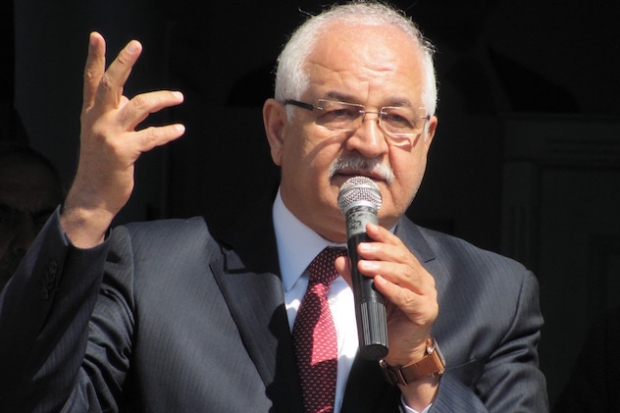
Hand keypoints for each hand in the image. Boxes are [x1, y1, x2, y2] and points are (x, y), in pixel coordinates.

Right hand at [62, 32, 184, 246]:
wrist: (92, 196)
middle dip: (124, 62)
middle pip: (110, 84)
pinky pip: (151, 136)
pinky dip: (168, 131)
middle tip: (136, 44)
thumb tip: (129, 98)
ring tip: (179, 96)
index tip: (98, 36)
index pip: (92, 80)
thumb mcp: (100, 134)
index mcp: (91, 114)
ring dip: (162, 98)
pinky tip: (179, 129)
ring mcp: (110, 136)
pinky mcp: (124, 152)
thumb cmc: (100, 164)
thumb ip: (113, 113)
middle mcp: (97, 121)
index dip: (95, 58)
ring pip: (138, 106)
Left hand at [335, 223, 439, 407]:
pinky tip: (379, 282)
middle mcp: (422, 280)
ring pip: (406, 275)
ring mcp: (427, 295)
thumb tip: (341, 260)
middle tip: (360, 248)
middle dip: (380, 251)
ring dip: (383, 267)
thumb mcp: (369, 295)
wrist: (400, 350)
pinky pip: (408, 298)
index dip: (384, 237)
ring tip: (364, 265)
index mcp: (412, 271)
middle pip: (403, 259)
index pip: (399, 248)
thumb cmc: (388, 320)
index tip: (368, 228)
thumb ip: (357, 278)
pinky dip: (393, 288)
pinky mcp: (425, 311)